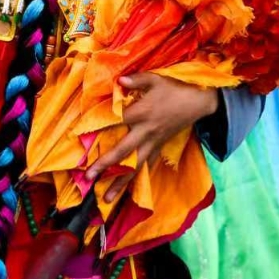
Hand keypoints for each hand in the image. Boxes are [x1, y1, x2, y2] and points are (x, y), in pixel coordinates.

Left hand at [85, 73, 219, 203]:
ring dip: (120, 183)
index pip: (117, 121)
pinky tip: (125, 192)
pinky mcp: (159, 148)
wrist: (199, 102)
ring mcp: (154, 143)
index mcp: (143, 113)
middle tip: (89, 177)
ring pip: (135, 167)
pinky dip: (135, 180)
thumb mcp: (156, 79)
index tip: (80, 136)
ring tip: (106, 199)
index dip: (99, 127)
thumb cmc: (175, 88)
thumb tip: (119, 80)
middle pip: (123, 151)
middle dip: (105, 165)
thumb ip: (137, 79)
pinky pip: (146, 167)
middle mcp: (146, 131)